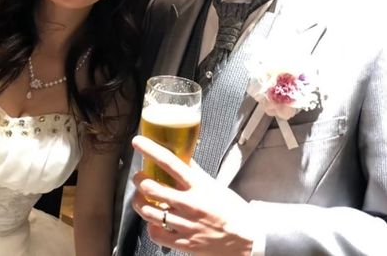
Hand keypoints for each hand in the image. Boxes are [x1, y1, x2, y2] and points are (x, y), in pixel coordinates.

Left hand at [132, 135, 255, 255]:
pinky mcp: (184, 244)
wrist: (248, 240)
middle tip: (139, 177)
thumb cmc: (232, 210)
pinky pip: (156, 234)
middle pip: (151, 188)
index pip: (169, 162)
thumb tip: (180, 154)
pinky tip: (154, 221)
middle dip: (139, 180)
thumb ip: (194, 171)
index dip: (150, 150)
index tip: (138, 142)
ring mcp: (185, 225)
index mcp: (198, 186)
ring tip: (140, 197)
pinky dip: (151, 226)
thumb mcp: (214, 185)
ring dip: (139, 201)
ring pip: (149, 211)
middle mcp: (190, 205)